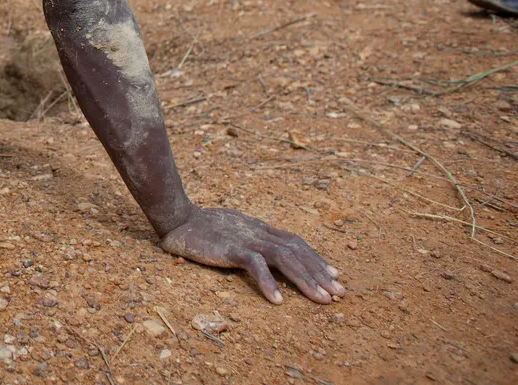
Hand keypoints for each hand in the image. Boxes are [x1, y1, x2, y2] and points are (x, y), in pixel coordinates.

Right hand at [159, 207, 344, 303]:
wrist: (177, 219)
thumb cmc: (202, 226)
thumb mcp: (234, 230)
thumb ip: (251, 238)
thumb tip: (265, 252)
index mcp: (260, 229)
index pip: (295, 243)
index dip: (316, 258)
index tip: (334, 274)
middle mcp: (258, 233)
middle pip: (297, 252)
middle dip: (320, 273)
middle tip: (340, 293)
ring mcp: (246, 239)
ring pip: (284, 258)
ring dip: (306, 280)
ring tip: (322, 300)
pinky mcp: (230, 249)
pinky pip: (255, 265)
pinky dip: (268, 282)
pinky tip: (278, 300)